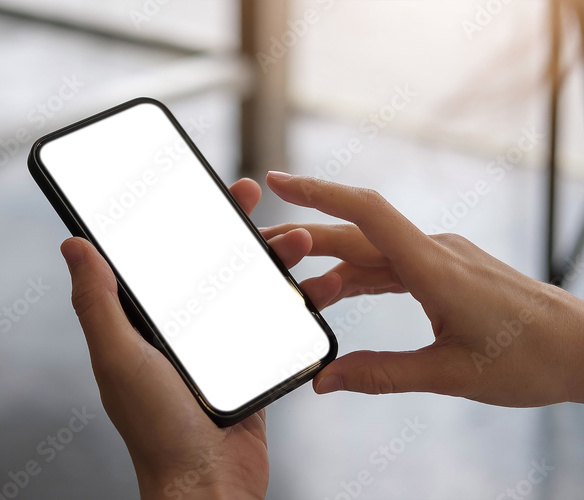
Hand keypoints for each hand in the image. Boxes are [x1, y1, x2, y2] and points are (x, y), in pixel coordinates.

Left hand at [59, 179, 338, 499]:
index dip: (177, 218)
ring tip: (301, 240)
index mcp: (141, 322)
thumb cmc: (156, 428)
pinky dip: (300, 303)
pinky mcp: (250, 365)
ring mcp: (216, 346)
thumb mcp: (119, 357)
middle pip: (209, 263)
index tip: (196, 185)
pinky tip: (322, 287)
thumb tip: (73, 245)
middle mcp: (177, 329)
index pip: (159, 257)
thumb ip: (98, 303)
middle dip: (234, 226)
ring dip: (275, 260)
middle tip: (254, 194)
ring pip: (248, 288)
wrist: (207, 486)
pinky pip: (277, 323)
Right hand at [263, 171, 583, 406]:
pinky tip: (338, 293)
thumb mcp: (450, 375)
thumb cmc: (530, 360)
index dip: (318, 193)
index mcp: (435, 268)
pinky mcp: (448, 269)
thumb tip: (326, 381)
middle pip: (358, 232)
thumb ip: (382, 374)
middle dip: (306, 236)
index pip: (366, 213)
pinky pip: (393, 264)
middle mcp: (436, 251)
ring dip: (331, 263)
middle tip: (263, 248)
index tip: (278, 183)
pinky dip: (359, 276)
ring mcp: (443, 257)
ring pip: (373, 250)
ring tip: (294, 285)